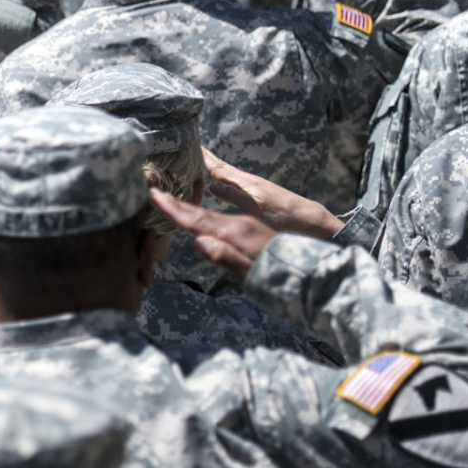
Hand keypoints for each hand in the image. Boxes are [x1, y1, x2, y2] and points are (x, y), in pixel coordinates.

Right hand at [150, 187, 276, 279]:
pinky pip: (222, 217)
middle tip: (155, 192)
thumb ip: (227, 256)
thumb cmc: (282, 275)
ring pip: (212, 214)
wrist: (312, 270)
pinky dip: (208, 213)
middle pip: (202, 214)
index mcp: (237, 232)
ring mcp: (248, 225)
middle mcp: (241, 224)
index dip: (174, 210)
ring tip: (173, 199)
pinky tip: (207, 206)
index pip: (198, 220)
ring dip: (191, 207)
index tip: (155, 196)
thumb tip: (198, 242)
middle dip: (178, 205)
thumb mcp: (253, 271)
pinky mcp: (253, 230)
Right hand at [202, 148, 343, 238]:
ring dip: (212, 170)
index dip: (204, 158)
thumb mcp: (256, 210)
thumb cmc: (285, 218)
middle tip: (189, 149)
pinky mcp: (259, 197)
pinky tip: (219, 186)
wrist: (311, 222)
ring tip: (199, 165)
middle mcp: (248, 183)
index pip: (219, 168)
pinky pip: (233, 185)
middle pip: (222, 169)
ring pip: (227, 177)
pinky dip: (222, 181)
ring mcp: (254, 189)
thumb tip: (212, 185)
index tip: (190, 144)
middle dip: (205, 160)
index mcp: (246, 184)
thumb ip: (234, 196)